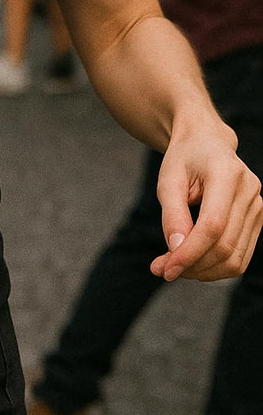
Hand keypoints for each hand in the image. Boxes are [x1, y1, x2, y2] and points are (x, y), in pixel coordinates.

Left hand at [150, 123, 262, 281]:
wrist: (206, 142)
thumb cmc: (184, 159)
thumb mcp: (168, 179)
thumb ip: (172, 214)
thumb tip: (176, 251)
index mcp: (227, 174)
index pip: (213, 225)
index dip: (189, 252)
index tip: (164, 269)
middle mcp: (249, 191)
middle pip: (225, 246)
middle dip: (192, 265)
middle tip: (161, 269)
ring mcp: (258, 207)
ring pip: (236, 258)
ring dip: (203, 271)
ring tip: (175, 266)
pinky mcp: (257, 220)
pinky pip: (241, 256)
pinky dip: (216, 266)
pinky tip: (193, 263)